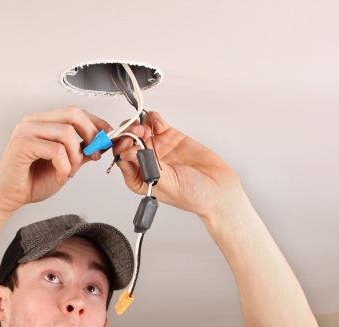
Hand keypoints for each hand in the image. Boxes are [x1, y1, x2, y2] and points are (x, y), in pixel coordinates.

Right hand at [0, 107, 110, 214]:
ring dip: (75, 158)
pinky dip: (64, 167)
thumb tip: (102, 143)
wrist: (8, 198)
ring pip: (66, 133)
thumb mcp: (66, 165)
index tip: (108, 138)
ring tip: (69, 172)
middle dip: (91, 135)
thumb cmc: (31, 182)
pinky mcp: (21, 144)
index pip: (75, 112)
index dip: (96, 123)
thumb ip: (81, 152)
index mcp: (43, 122)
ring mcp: (26, 130)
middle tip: (95, 155)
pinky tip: (60, 177)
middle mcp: (33, 121)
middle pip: (73, 114)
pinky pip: (56, 150)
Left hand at [112, 111, 242, 219]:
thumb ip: (147, 167)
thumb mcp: (166, 184)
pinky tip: (158, 123)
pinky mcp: (171, 137)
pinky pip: (156, 123)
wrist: (218, 189)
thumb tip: (128, 153)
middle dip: (128, 135)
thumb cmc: (193, 195)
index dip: (120, 150)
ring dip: (138, 125)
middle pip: (127, 142)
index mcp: (139, 178)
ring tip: (146, 129)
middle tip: (135, 133)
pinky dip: (153, 119)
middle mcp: (146, 162)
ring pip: (139, 130)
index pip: (122, 160)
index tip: (125, 145)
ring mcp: (158, 148)